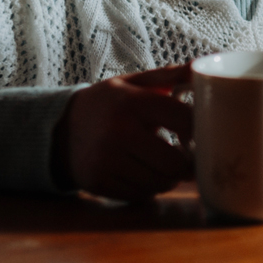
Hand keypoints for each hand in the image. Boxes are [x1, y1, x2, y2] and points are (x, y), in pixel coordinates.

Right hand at [53, 64, 192, 200]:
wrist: (60, 128)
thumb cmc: (108, 103)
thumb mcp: (134, 82)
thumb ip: (170, 76)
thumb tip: (201, 67)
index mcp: (132, 102)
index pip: (184, 120)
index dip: (200, 129)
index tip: (202, 131)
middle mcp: (117, 132)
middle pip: (176, 163)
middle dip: (188, 163)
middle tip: (188, 156)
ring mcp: (105, 161)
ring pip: (161, 183)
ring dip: (170, 177)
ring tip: (166, 163)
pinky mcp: (98, 183)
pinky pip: (142, 195)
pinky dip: (150, 187)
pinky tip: (145, 172)